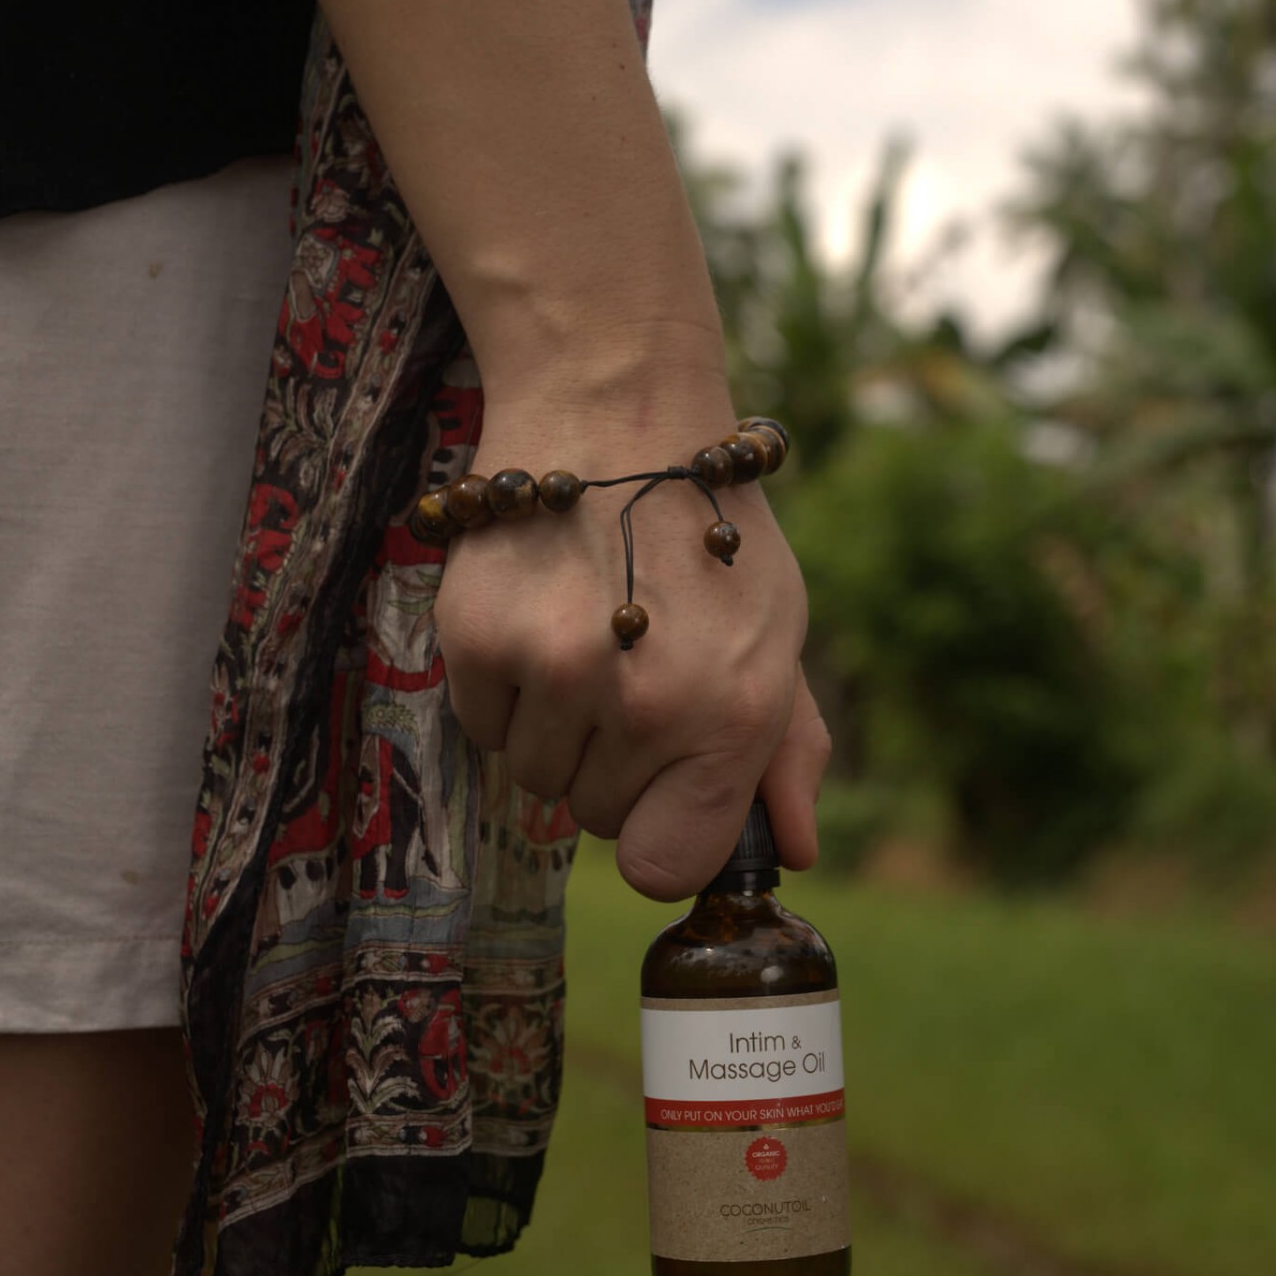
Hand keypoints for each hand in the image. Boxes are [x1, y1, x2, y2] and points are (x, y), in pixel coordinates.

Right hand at [432, 393, 831, 899]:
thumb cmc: (705, 529)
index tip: (658, 791)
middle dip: (609, 758)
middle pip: (595, 815)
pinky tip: (538, 614)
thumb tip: (794, 851)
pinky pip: (482, 724)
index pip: (667, 865)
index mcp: (735, 713)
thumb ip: (788, 750)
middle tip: (626, 665)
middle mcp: (646, 703)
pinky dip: (503, 688)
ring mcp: (558, 671)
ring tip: (583, 632)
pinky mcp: (481, 639)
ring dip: (553, 724)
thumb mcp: (775, 628)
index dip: (658, 833)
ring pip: (532, 774)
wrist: (615, 411)